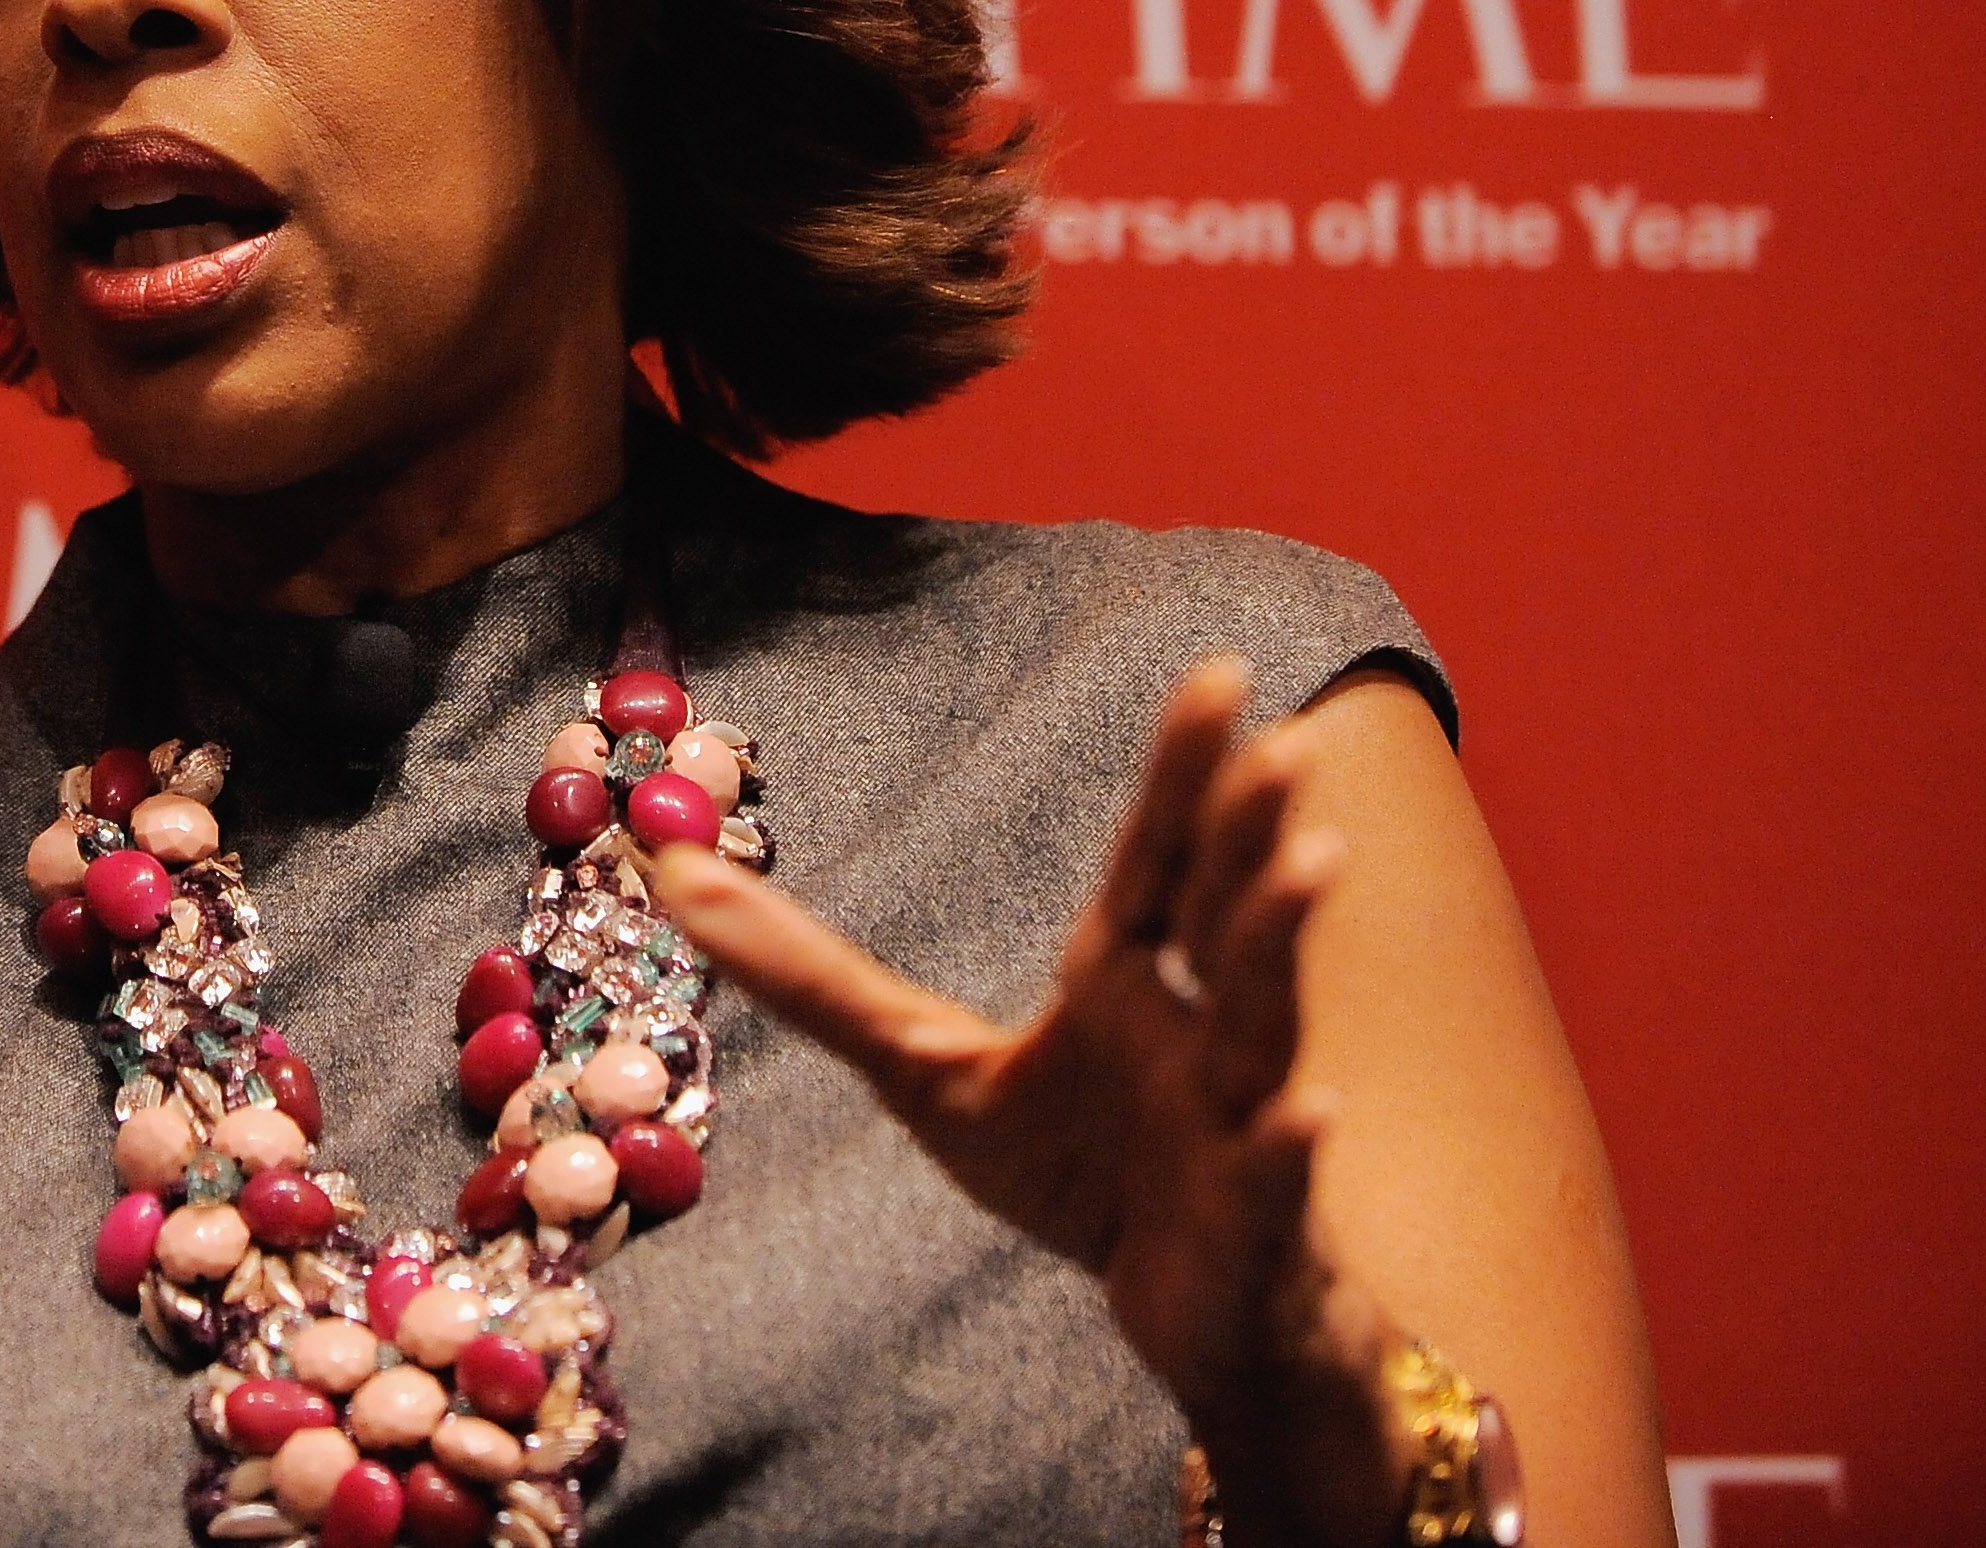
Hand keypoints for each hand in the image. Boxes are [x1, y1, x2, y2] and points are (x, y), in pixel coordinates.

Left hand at [644, 659, 1401, 1537]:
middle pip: (1221, 911)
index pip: (1156, 856)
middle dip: (1249, 828)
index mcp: (1124, 975)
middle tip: (1280, 742)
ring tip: (1313, 858)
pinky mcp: (1251, 1221)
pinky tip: (1305, 1114)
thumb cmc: (1073, 1170)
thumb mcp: (923, 1067)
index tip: (1218, 672)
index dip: (1182, 773)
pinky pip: (1268, 1177)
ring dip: (1280, 943)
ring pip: (1264, 1021)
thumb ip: (808, 975)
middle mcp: (1195, 1026)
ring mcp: (1234, 1119)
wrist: (1188, 1312)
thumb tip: (672, 875)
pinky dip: (1285, 1145)